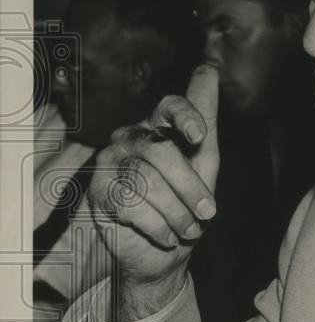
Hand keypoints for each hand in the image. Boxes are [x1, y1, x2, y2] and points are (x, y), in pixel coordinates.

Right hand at [89, 62, 219, 318]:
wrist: (163, 254)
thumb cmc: (186, 203)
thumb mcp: (204, 165)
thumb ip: (205, 122)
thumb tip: (209, 67)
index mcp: (159, 127)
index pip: (169, 107)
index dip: (185, 116)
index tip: (199, 136)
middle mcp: (131, 137)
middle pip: (161, 153)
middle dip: (190, 187)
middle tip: (208, 213)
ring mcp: (111, 162)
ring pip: (146, 183)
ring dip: (177, 213)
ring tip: (188, 229)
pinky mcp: (98, 190)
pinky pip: (131, 205)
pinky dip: (158, 226)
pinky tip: (166, 235)